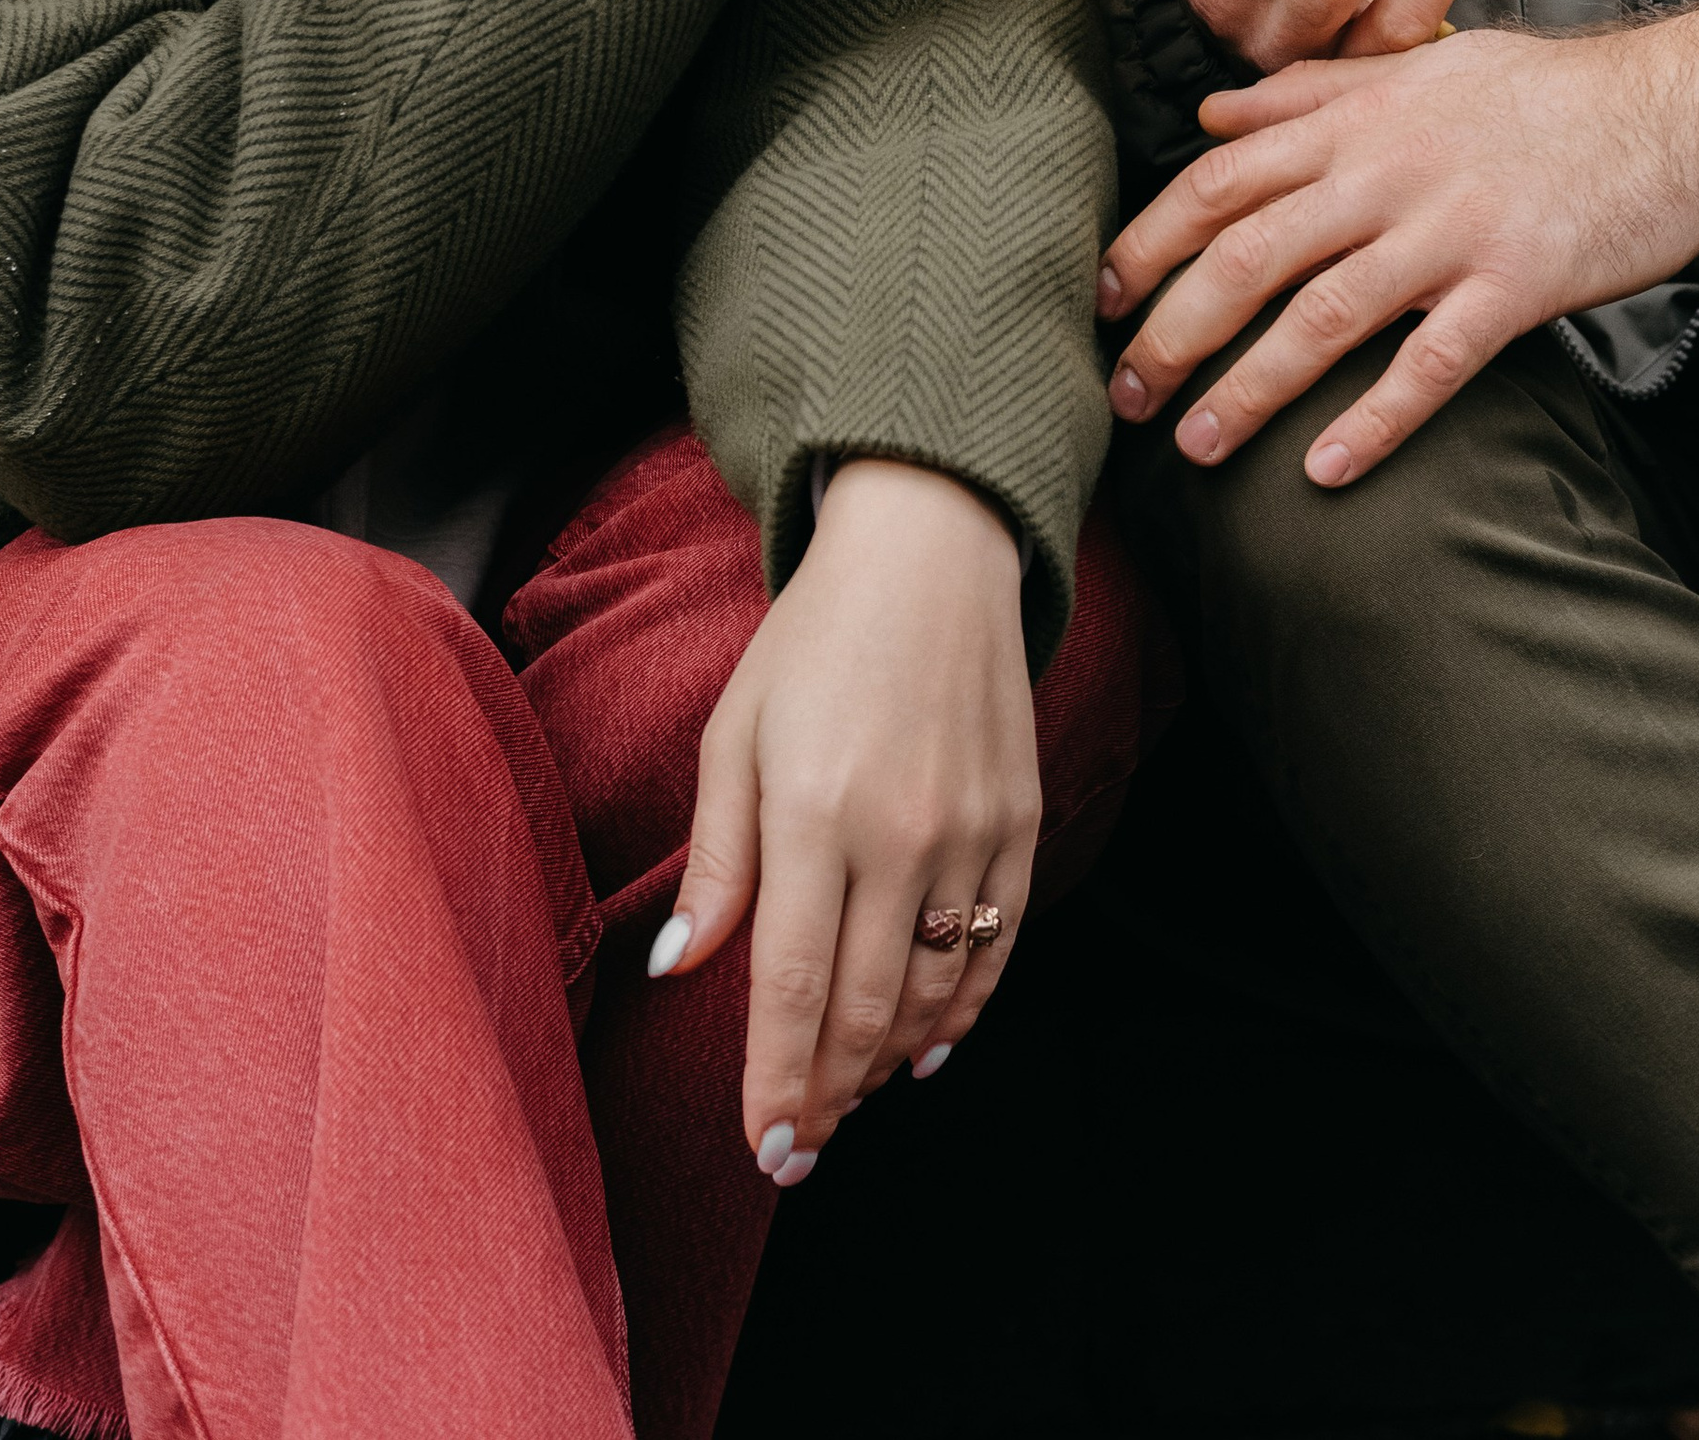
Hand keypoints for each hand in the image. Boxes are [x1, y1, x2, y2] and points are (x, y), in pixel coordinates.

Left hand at [648, 459, 1037, 1181]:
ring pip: (934, 989)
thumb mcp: (735, 733)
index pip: (791, 985)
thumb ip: (717, 859)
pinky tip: (928, 1047)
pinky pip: (996, 944)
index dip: (776, 1080)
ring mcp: (971, 828)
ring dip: (889, 1061)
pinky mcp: (1022, 819)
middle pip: (865, 1006)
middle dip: (828, 1093)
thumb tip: (677, 968)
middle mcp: (899, 830)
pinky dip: (964, 1009)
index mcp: (812, 809)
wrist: (930, 552)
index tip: (763, 1146)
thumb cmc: (814, 641)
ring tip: (849, 1096)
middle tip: (799, 1145)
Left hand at [1098, 7, 1698, 486]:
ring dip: (1251, 387)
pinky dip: (1374, 421)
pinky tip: (1324, 471)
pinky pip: (1430, 365)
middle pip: (1252, 255)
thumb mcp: (1420, 67)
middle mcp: (1392, 173)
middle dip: (1174, 329)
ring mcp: (1453, 231)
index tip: (1100, 296)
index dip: (1152, 240)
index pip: (1224, 180)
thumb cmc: (1545, 91)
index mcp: (1361, 120)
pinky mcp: (1515, 287)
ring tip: (1196, 444)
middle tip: (1122, 394)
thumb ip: (1311, 93)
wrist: (1676, 108)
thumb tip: (1211, 116)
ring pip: (1324, 315)